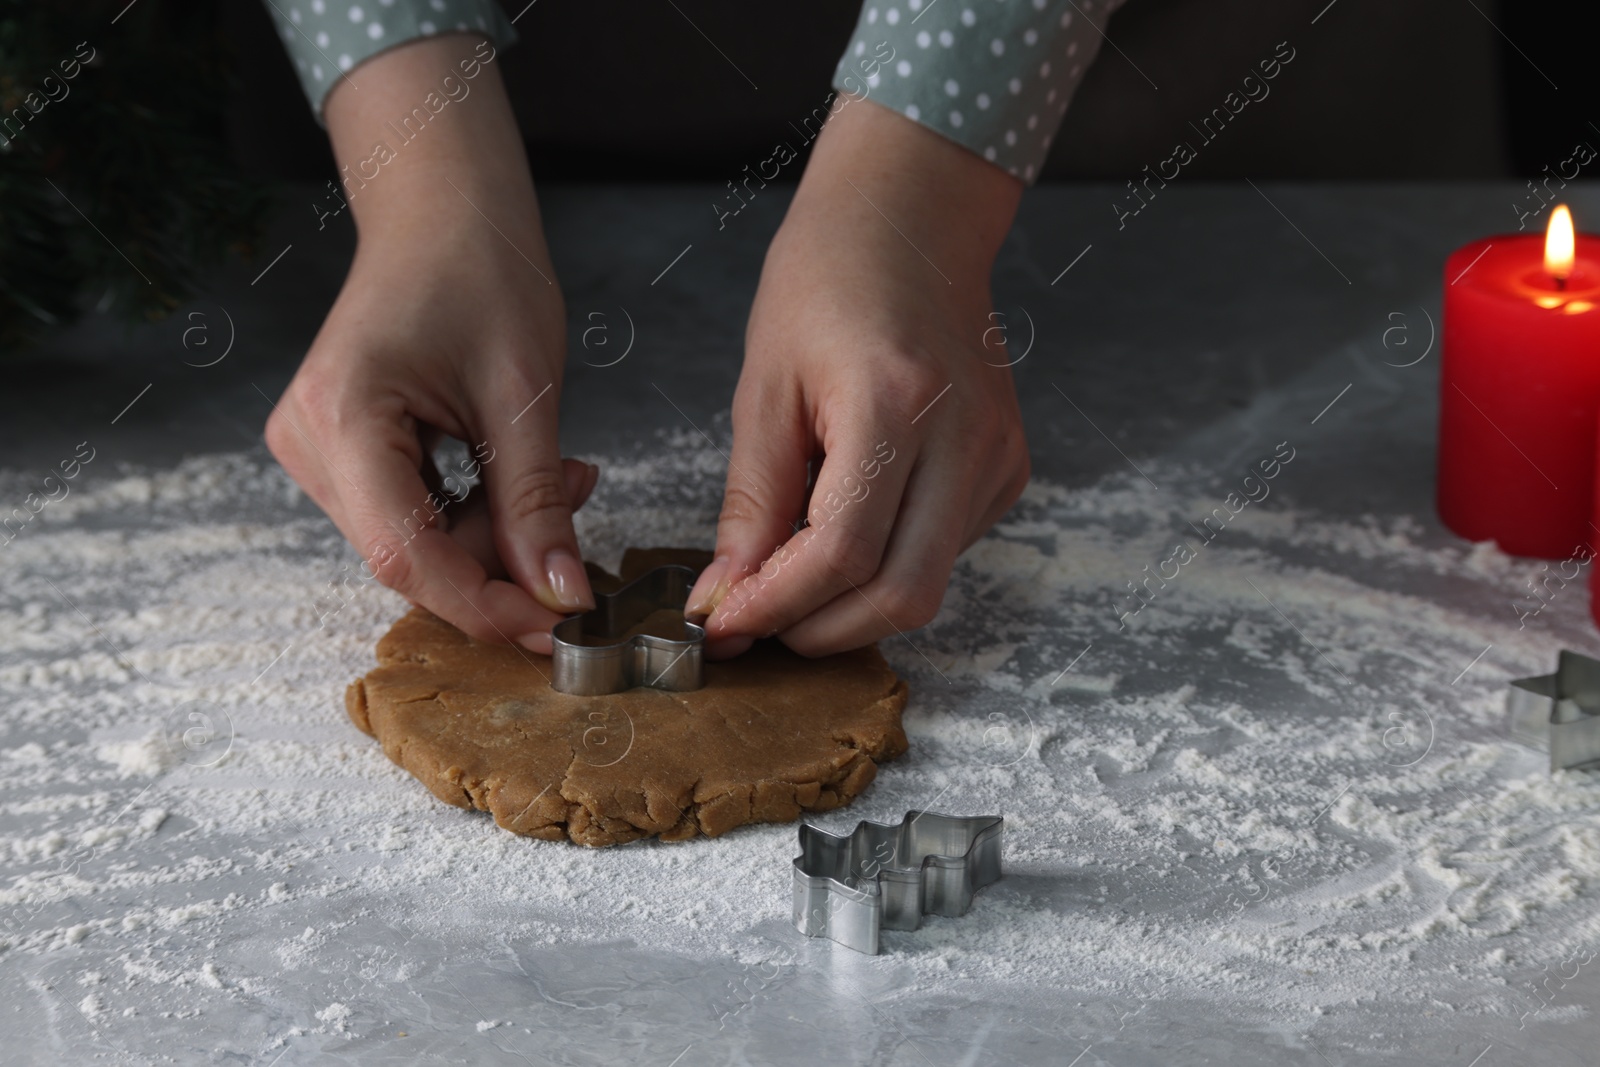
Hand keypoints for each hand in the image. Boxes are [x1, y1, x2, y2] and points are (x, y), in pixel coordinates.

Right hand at [264, 36, 595, 653]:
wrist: (444, 212)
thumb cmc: (481, 272)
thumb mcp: (524, 394)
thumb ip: (537, 503)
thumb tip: (560, 597)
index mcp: (341, 416)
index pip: (404, 554)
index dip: (484, 604)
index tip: (557, 624)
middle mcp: (308, 441)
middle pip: (409, 556)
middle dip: (501, 561)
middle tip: (577, 514)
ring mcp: (317, 449)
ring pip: (417, 542)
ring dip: (497, 533)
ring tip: (563, 478)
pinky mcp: (341, 452)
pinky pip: (413, 515)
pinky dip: (476, 512)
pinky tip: (518, 472)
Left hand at [686, 99, 1029, 656]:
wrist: (910, 223)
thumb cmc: (826, 283)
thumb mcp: (764, 388)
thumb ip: (751, 502)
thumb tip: (729, 595)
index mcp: (896, 404)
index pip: (841, 553)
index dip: (775, 604)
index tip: (720, 621)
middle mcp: (965, 438)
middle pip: (901, 596)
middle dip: (819, 630)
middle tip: (754, 623)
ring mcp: (998, 457)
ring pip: (926, 585)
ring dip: (850, 604)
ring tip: (789, 571)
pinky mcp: (1008, 468)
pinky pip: (944, 552)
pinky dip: (886, 565)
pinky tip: (846, 526)